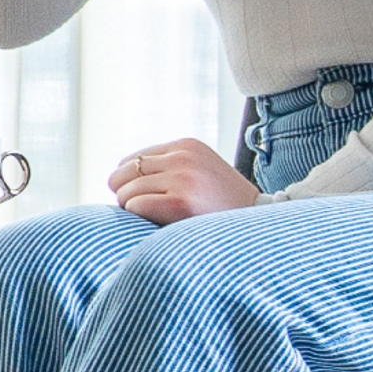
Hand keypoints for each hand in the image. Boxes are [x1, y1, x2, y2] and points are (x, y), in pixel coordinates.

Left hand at [109, 137, 256, 222]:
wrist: (258, 226)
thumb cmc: (222, 206)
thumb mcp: (198, 171)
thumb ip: (166, 167)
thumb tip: (114, 179)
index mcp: (186, 146)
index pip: (132, 159)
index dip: (131, 182)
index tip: (144, 198)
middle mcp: (183, 157)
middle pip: (123, 174)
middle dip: (126, 194)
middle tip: (144, 211)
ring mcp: (182, 178)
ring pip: (126, 192)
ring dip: (132, 209)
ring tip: (156, 219)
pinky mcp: (180, 202)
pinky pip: (135, 206)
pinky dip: (138, 218)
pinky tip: (157, 224)